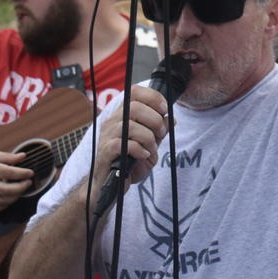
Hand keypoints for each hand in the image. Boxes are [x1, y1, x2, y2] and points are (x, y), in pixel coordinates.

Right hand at [0, 149, 32, 211]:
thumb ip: (5, 157)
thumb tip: (22, 156)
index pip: (7, 172)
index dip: (21, 173)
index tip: (30, 173)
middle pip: (5, 190)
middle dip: (20, 187)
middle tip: (28, 182)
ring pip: (1, 201)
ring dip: (14, 196)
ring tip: (21, 188)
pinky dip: (5, 204)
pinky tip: (10, 196)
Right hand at [92, 85, 168, 201]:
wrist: (113, 185)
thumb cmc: (130, 162)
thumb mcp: (150, 145)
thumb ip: (159, 131)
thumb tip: (171, 119)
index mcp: (123, 115)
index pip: (135, 92)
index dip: (153, 97)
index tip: (165, 110)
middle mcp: (113, 122)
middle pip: (135, 107)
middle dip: (154, 120)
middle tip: (160, 134)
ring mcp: (107, 136)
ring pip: (130, 126)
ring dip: (148, 138)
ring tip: (151, 149)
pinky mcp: (105, 152)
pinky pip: (123, 144)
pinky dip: (138, 149)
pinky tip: (143, 155)